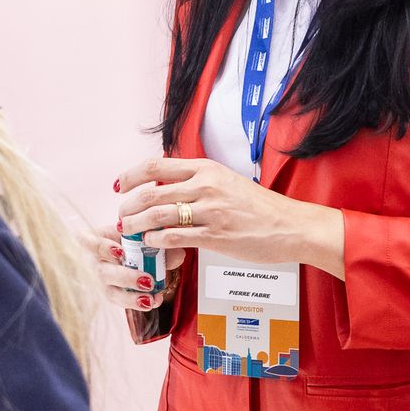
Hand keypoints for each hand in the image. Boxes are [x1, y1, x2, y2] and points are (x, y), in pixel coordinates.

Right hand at [88, 226, 183, 312]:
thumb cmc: (130, 237)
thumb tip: (178, 254)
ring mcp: (100, 281)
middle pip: (102, 272)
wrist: (128, 249)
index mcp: (95, 239)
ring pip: (110, 292)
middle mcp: (94, 261)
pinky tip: (153, 302)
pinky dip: (137, 302)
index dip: (102, 248)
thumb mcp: (142, 234)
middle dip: (124, 277)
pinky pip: (120, 301)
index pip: (90, 243)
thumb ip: (158, 242)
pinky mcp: (110, 294)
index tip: (120, 252)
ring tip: (152, 298)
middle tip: (146, 280)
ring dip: (131, 297)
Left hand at [114, 157, 343, 275]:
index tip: (119, 186)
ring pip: (158, 215)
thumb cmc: (259, 207)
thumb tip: (166, 182)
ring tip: (128, 232)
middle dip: (128, 206)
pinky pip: (175, 237)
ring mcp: (210, 211)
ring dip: (136, 225)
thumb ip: (198, 180)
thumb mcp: (226, 181)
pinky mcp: (215, 236)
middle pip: (151, 192)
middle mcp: (205, 186)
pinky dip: (157, 240)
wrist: (291, 226)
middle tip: (120, 217)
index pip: (156, 166)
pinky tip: (151, 243)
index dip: (131, 175)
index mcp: (206, 169)